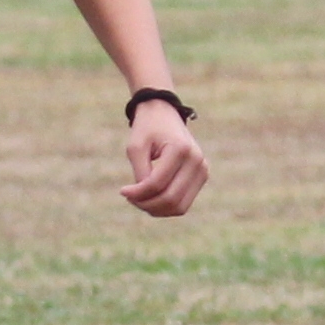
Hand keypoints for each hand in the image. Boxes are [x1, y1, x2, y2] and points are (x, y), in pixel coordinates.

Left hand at [119, 99, 208, 217]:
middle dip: (147, 204)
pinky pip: (183, 203)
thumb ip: (140, 174)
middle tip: (130, 198)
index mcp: (180, 149)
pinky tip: (151, 198)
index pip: (157, 183)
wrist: (165, 115)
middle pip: (171, 199)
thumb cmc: (147, 129)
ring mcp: (203, 169)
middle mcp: (196, 161)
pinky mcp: (202, 176)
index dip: (138, 193)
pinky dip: (166, 207)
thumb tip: (142, 199)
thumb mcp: (136, 147)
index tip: (122, 191)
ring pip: (179, 207)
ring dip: (157, 209)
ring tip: (139, 200)